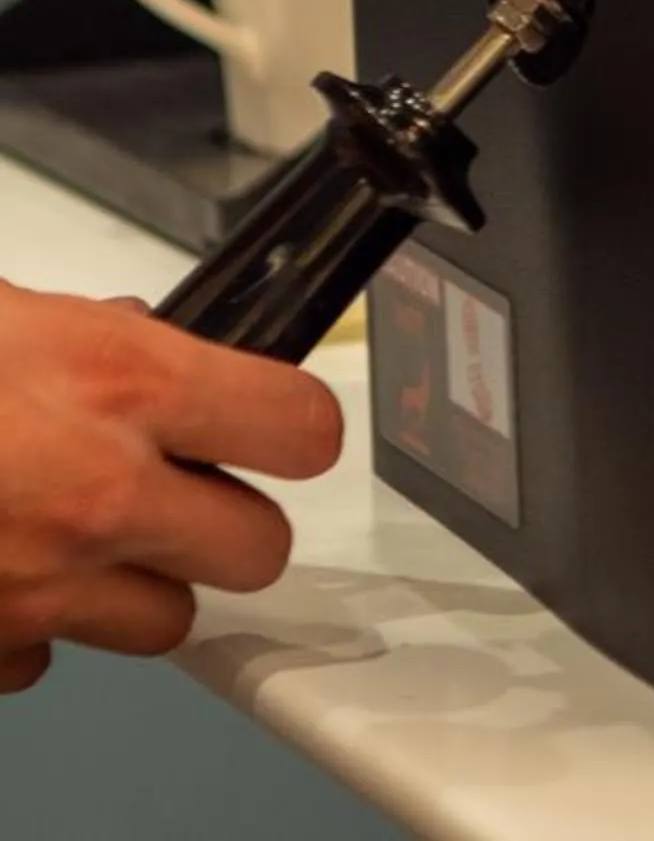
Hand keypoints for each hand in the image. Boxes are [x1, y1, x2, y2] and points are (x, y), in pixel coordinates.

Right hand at [0, 283, 342, 691]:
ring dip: (134, 582)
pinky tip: (4, 566)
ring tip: (81, 528)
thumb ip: (108, 339)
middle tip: (188, 487)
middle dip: (228, 520)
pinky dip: (34, 626)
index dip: (296, 427)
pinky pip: (49, 661)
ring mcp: (43, 587)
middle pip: (256, 550)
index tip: (283, 426)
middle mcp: (100, 495)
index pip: (300, 427)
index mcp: (125, 386)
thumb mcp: (18, 316)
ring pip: (163, 622)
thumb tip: (156, 345)